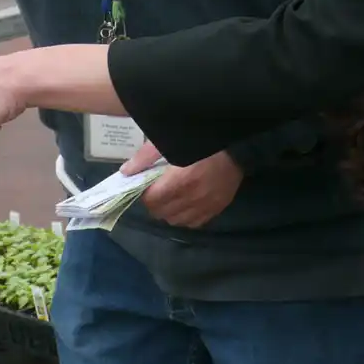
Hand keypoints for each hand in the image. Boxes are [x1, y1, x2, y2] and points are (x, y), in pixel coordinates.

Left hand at [124, 141, 240, 228]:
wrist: (237, 146)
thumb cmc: (201, 141)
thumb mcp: (168, 142)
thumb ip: (145, 158)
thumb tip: (126, 172)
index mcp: (179, 181)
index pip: (152, 201)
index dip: (145, 194)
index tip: (147, 185)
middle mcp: (192, 198)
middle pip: (161, 213)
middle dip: (155, 203)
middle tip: (158, 190)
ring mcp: (206, 206)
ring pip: (176, 221)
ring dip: (170, 211)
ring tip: (172, 197)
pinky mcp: (216, 208)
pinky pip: (194, 223)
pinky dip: (186, 216)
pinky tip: (186, 203)